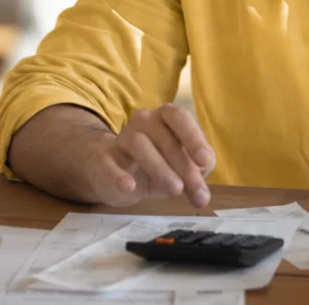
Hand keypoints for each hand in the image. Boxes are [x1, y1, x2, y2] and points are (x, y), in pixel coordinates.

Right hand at [85, 104, 216, 207]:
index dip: (194, 138)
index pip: (180, 117)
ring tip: (175, 189)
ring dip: (160, 168)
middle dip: (183, 165)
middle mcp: (144, 121)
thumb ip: (197, 173)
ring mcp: (122, 139)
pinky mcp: (103, 160)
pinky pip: (108, 164)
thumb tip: (202, 191)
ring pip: (139, 144)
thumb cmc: (158, 164)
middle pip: (165, 137)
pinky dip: (118, 175)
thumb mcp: (182, 166)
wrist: (116, 174)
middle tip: (196, 190)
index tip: (204, 160)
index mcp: (166, 117)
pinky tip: (130, 187)